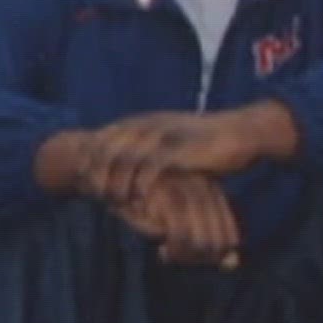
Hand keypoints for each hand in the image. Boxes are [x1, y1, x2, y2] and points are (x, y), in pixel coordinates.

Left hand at [78, 107, 284, 204]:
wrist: (241, 134)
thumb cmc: (206, 143)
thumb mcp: (174, 142)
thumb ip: (152, 149)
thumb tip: (132, 166)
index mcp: (146, 121)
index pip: (106, 136)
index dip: (91, 156)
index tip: (82, 177)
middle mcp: (149, 125)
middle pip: (108, 147)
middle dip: (96, 170)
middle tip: (90, 193)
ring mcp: (163, 137)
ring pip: (124, 159)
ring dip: (114, 181)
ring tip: (110, 202)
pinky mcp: (178, 151)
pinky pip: (149, 170)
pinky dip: (138, 186)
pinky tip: (135, 202)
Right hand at [112, 173, 241, 266]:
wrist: (111, 176)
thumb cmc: (146, 204)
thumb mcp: (178, 224)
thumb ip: (206, 241)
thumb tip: (232, 265)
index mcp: (211, 190)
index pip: (230, 237)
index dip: (216, 256)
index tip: (196, 259)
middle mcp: (204, 189)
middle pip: (217, 243)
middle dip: (200, 260)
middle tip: (180, 259)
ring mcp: (185, 190)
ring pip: (201, 242)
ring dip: (187, 258)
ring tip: (170, 256)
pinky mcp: (167, 195)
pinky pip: (180, 235)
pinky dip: (174, 250)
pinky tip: (162, 252)